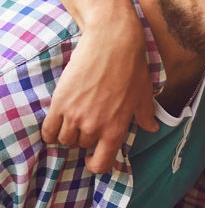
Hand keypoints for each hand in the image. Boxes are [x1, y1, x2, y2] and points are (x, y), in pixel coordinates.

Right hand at [40, 21, 156, 173]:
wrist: (111, 43)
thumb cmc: (132, 68)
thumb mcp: (144, 94)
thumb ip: (145, 116)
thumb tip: (153, 128)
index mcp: (117, 128)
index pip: (102, 163)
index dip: (97, 165)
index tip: (94, 159)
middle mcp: (94, 126)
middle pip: (82, 147)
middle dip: (85, 139)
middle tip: (89, 126)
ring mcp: (75, 116)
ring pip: (65, 140)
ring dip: (69, 134)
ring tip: (75, 122)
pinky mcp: (59, 103)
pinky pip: (48, 130)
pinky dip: (51, 132)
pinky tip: (56, 126)